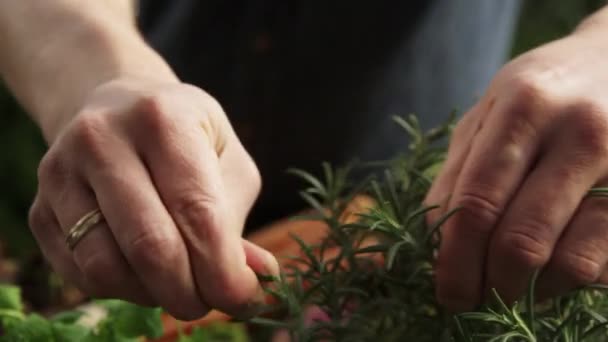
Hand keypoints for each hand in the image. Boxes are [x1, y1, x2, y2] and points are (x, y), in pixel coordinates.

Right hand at [28, 77, 278, 319]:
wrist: (116, 107)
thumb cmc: (186, 136)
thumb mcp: (226, 159)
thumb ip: (237, 218)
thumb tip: (257, 278)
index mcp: (162, 119)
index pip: (196, 212)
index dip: (223, 269)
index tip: (245, 298)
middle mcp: (102, 140)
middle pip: (149, 245)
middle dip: (188, 292)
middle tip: (209, 303)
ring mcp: (60, 174)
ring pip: (107, 267)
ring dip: (153, 295)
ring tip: (178, 285)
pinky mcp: (38, 208)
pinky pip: (81, 274)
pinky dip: (122, 289)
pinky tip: (143, 273)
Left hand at [426, 30, 607, 310]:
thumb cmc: (541, 93)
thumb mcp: (488, 113)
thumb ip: (457, 172)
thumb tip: (434, 244)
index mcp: (524, 109)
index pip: (476, 204)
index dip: (454, 261)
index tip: (445, 293)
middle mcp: (579, 133)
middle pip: (520, 241)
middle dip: (488, 287)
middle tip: (472, 299)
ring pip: (569, 263)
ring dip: (529, 291)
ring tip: (509, 284)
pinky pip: (604, 263)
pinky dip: (567, 282)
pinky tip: (547, 269)